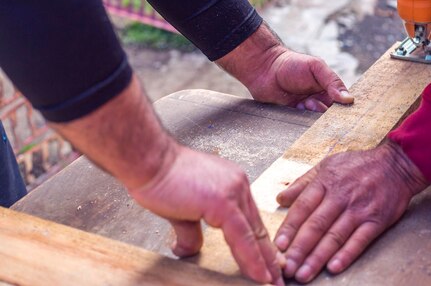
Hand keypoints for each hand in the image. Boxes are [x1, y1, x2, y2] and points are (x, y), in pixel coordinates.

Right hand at [129, 146, 283, 284]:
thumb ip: (191, 230)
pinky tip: (259, 274)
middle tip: (279, 276)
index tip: (271, 261)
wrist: (147, 160)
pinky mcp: (224, 202)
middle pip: (258, 227)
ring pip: (254, 233)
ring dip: (265, 261)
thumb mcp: (182, 210)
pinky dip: (251, 258)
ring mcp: (233, 192)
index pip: (251, 220)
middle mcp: (238, 185)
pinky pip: (242, 236)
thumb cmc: (160, 178)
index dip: (261, 244)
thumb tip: (190, 250)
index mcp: (232, 183)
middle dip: (269, 255)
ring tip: (273, 281)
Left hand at [217, 22, 353, 111]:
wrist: (264, 68)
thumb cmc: (292, 64)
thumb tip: (349, 99)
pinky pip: (300, 126)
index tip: (338, 111)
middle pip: (329, 117)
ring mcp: (305, 110)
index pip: (342, 105)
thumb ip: (332, 82)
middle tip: (312, 103)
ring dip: (310, 116)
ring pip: (315, 123)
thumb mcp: (316, 68)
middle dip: (323, 114)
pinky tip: (295, 110)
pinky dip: (299, 123)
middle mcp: (319, 101)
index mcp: (328, 90)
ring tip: (302, 103)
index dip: (342, 110)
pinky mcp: (292, 117)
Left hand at [273, 140, 429, 282]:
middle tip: (286, 268)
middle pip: (316, 225)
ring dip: (317, 257)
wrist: (396, 165)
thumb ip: (303, 182)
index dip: (289, 228)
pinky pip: (359, 240)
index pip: (303, 207)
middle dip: (299, 249)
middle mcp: (341, 196)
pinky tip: (334, 267)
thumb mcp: (328, 164)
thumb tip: (281, 197)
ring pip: (335, 236)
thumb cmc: (359, 165)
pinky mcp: (377, 221)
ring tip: (304, 274)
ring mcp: (359, 210)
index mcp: (326, 181)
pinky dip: (346, 254)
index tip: (278, 245)